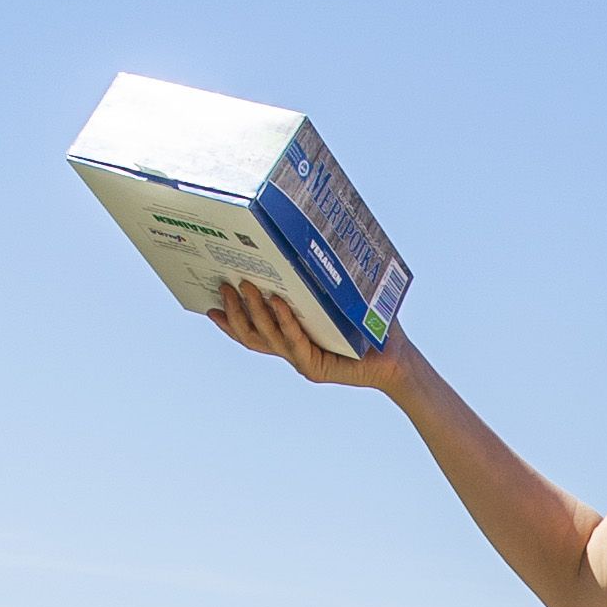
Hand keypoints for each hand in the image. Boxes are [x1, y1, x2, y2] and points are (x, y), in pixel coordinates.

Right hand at [209, 276, 404, 394]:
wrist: (397, 358)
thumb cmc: (371, 325)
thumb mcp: (340, 298)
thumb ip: (321, 280)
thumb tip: (307, 238)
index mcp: (292, 337)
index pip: (253, 332)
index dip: (230, 322)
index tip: (209, 305)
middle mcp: (293, 351)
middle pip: (252, 335)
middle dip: (235, 311)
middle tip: (223, 284)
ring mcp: (303, 360)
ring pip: (269, 338)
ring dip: (255, 312)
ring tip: (245, 286)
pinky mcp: (317, 368)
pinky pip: (296, 342)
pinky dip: (286, 322)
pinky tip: (278, 303)